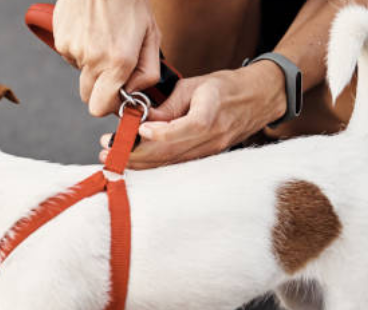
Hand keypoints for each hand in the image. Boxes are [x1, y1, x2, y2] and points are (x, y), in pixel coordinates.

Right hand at [53, 0, 160, 116]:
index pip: (101, 108)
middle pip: (88, 98)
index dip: (110, 105)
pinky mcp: (61, 39)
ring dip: (91, 66)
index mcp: (118, 62)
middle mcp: (93, 60)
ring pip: (81, 75)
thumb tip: (134, 93)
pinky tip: (91, 30)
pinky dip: (81, 49)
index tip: (118, 95)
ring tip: (103, 39)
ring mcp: (73, 50)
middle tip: (113, 68)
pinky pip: (71, 56)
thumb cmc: (131, 4)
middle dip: (100, 90)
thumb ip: (148, 72)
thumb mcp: (152, 36)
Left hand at [99, 61, 288, 167]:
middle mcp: (212, 138)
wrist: (258, 100)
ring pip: (170, 163)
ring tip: (113, 157)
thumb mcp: (195, 86)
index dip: (161, 133)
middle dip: (135, 154)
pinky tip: (132, 162)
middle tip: (108, 150)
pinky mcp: (206, 158)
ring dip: (139, 163)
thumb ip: (168, 105)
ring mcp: (210, 151)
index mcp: (212, 113)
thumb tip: (141, 118)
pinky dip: (152, 165)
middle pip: (171, 153)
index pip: (187, 128)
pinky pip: (175, 165)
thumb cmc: (226, 88)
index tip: (138, 130)